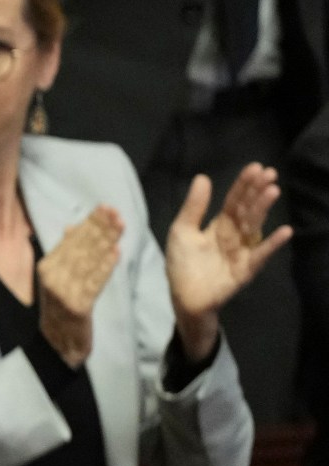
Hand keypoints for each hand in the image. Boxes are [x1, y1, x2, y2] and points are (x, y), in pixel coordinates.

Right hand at [37, 206, 120, 367]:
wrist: (56, 345)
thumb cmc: (62, 308)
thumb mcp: (58, 278)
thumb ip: (65, 253)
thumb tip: (70, 227)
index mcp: (47, 267)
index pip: (71, 240)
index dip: (89, 223)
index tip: (105, 208)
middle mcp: (53, 277)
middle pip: (81, 247)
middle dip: (100, 228)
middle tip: (116, 212)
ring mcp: (64, 291)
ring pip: (89, 261)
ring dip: (106, 242)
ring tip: (121, 226)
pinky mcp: (77, 306)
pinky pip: (94, 283)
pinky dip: (105, 268)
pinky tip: (116, 254)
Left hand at [168, 163, 290, 360]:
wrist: (184, 298)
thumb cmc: (183, 265)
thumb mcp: (182, 232)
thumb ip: (193, 208)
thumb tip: (202, 177)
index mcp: (220, 224)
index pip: (234, 200)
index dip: (243, 185)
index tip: (255, 167)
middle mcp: (235, 234)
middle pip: (247, 209)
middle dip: (257, 191)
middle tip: (269, 173)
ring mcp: (243, 250)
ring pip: (255, 225)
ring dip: (264, 208)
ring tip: (273, 191)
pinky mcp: (246, 268)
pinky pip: (261, 254)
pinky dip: (272, 244)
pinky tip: (284, 232)